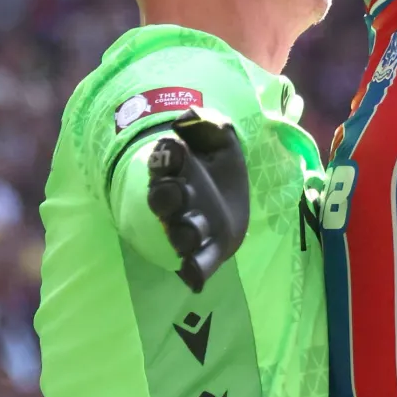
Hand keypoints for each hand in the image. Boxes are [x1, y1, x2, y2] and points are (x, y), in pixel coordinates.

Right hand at [145, 110, 250, 291]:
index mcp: (178, 168)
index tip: (173, 148)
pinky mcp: (210, 250)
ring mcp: (191, 226)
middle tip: (177, 190)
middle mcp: (179, 200)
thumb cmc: (218, 165)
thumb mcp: (221, 138)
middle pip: (163, 199)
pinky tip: (192, 277)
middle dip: (167, 195)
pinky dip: (194, 271)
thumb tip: (186, 119)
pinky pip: (198, 263)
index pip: (165, 160)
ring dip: (183, 231)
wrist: (233, 196)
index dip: (166, 156)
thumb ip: (207, 124)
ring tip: (189, 231)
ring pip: (179, 232)